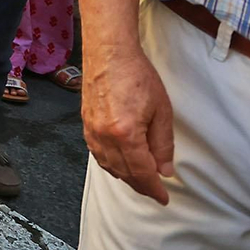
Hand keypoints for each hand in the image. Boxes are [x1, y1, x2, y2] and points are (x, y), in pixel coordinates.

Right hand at [81, 45, 175, 203]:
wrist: (109, 52)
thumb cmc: (136, 75)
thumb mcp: (161, 111)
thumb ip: (163, 144)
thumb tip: (164, 169)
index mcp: (125, 134)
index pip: (141, 172)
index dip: (154, 188)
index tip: (163, 197)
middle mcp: (104, 135)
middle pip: (123, 172)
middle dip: (141, 185)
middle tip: (155, 191)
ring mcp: (92, 129)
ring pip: (108, 165)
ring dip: (125, 176)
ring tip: (140, 179)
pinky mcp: (85, 122)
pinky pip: (96, 153)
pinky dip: (109, 163)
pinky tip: (118, 163)